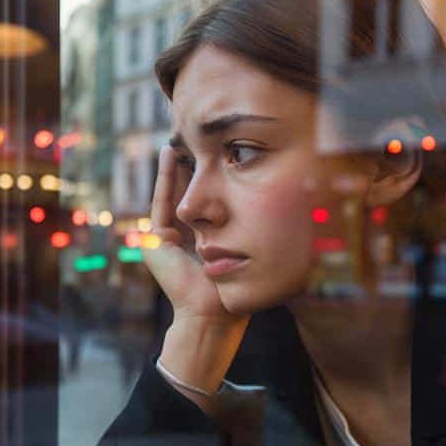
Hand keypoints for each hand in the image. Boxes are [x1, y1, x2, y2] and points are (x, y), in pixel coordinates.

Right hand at [144, 147, 248, 404]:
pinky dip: (164, 177)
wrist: (216, 311)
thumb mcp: (249, 243)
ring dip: (177, 163)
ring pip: (173, 191)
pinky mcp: (154, 239)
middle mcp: (182, 236)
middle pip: (188, 190)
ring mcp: (164, 238)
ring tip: (183, 135)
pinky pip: (160, 201)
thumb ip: (255, 223)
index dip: (213, 172)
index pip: (208, 197)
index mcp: (204, 237)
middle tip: (201, 133)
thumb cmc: (239, 284)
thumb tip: (292, 193)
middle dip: (193, 162)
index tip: (224, 147)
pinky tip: (170, 153)